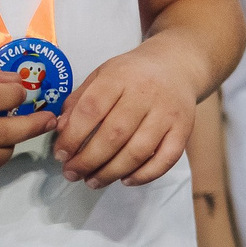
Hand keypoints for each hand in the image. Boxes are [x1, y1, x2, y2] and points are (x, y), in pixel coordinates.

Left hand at [54, 41, 202, 188]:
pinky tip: (126, 180)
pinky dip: (145, 175)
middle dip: (88, 160)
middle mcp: (146, 93)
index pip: (92, 109)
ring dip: (111, 172)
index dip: (73, 136)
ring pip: (138, 151)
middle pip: (114, 135)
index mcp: (120, 76)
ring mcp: (167, 112)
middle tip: (73, 173)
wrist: (177, 65)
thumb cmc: (132, 74)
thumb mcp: (102, 75)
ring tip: (93, 181)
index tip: (61, 154)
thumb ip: (79, 101)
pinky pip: (166, 159)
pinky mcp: (184, 128)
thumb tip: (61, 130)